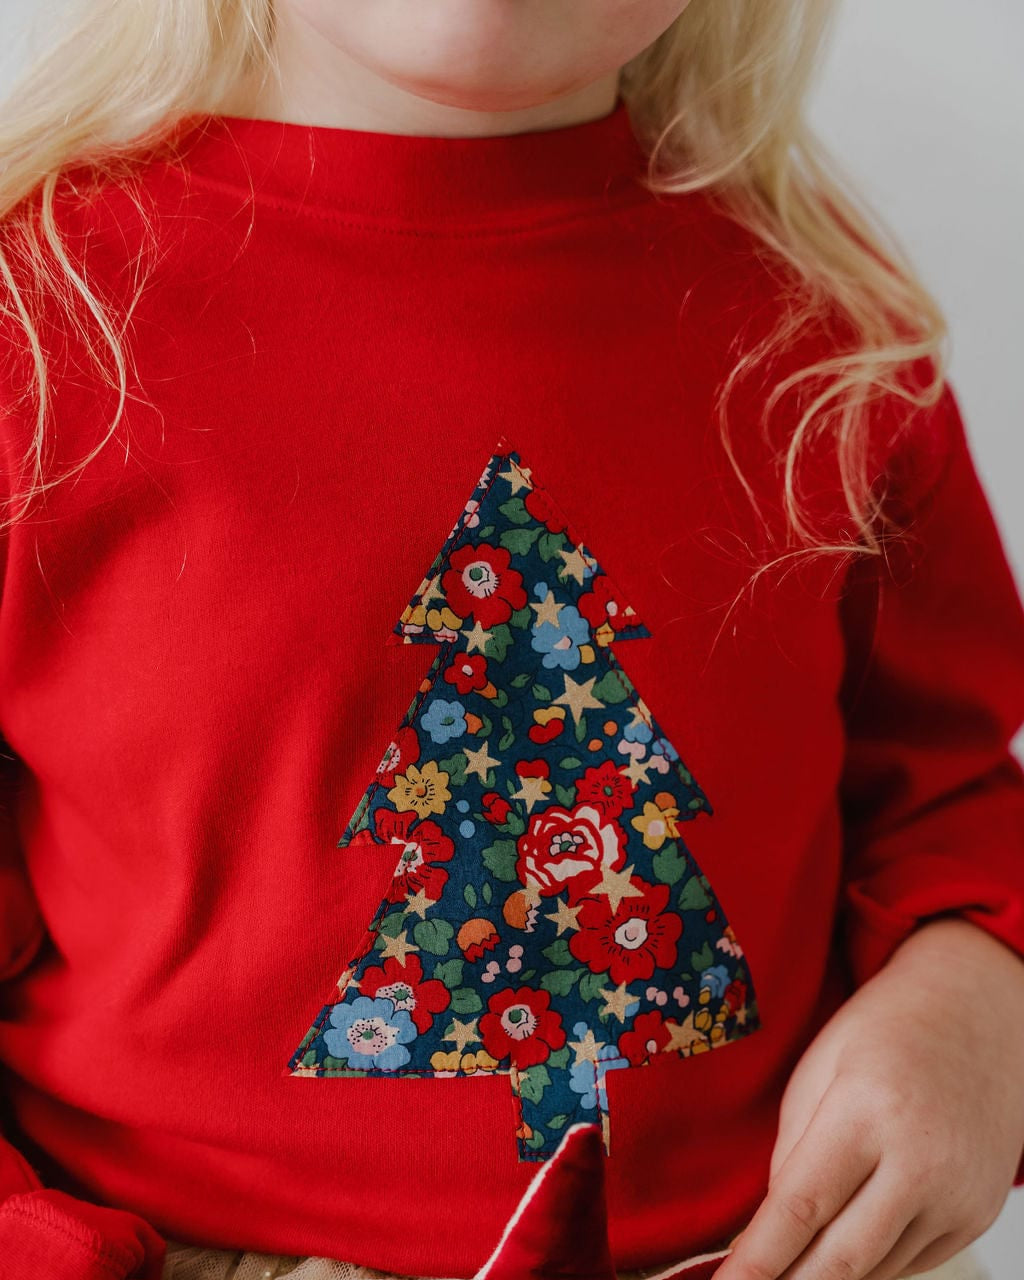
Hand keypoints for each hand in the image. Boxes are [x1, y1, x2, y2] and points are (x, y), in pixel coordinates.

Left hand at [712, 915, 1023, 1279]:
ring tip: (789, 1266)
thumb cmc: (885, 1031)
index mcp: (867, 1112)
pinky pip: (911, 1264)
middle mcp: (921, 1162)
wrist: (974, 1013)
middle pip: (842, 1259)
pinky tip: (843, 1248)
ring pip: (876, 1270)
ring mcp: (957, 1195)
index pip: (800, 1208)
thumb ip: (793, 1153)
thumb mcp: (818, 1071)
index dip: (758, 1262)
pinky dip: (871, 1266)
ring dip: (828, 1276)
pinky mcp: (976, 1215)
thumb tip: (772, 1230)